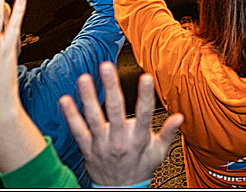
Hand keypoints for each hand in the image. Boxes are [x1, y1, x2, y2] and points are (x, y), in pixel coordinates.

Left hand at [60, 62, 183, 186]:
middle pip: (115, 110)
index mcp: (138, 139)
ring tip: (84, 78)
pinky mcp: (87, 148)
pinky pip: (77, 130)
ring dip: (88, 97)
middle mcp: (119, 140)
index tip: (146, 77)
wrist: (120, 191)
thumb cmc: (139, 169)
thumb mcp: (158, 153)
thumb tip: (180, 117)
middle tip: (107, 66)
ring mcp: (101, 144)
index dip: (146, 95)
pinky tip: (65, 100)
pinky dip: (70, 116)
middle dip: (111, 87)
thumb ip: (168, 133)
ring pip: (93, 118)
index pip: (144, 114)